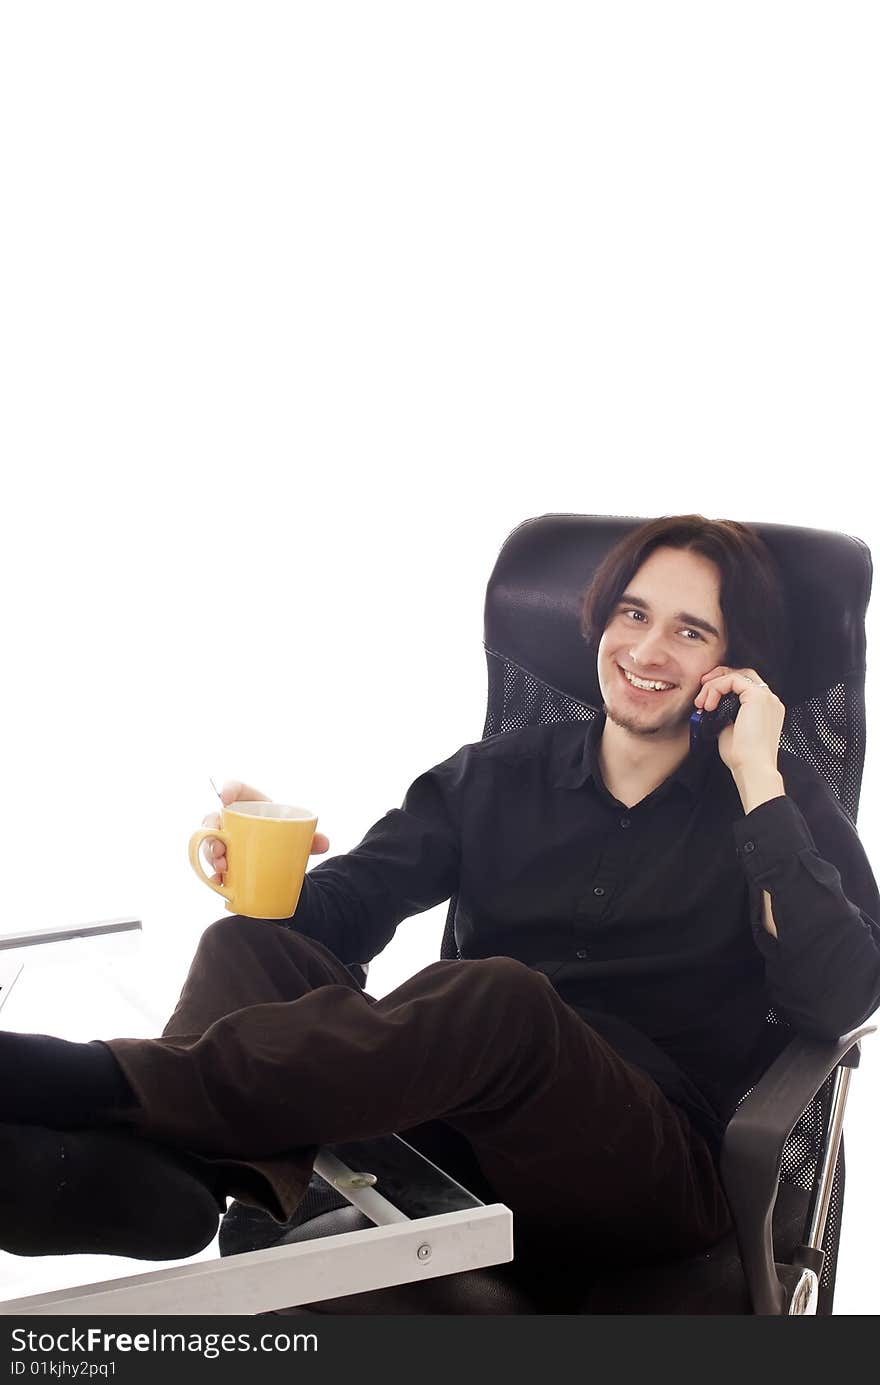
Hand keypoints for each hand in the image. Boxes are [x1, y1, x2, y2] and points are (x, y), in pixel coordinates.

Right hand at [200, 779, 330, 884]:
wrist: (281, 856)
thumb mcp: (298, 835)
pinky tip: (219, 882)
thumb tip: (325, 843)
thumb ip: (311, 838)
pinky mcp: (225, 859)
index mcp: (251, 805)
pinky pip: (212, 865)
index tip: (224, 798)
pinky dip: (214, 874)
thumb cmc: (286, 836)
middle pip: (214, 819)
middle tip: (221, 849)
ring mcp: (225, 840)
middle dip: (212, 832)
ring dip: (211, 855)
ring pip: (210, 843)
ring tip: (222, 868)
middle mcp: (233, 820)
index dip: (227, 789)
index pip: (235, 789)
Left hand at [694, 666, 784, 775]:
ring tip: (702, 702)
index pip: (745, 686)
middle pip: (744, 674)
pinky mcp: (758, 697)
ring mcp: (767, 697)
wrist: (752, 768)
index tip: (706, 695)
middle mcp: (770, 701)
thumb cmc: (743, 757)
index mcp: (766, 709)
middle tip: (702, 687)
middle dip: (719, 677)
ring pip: (737, 675)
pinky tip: (709, 704)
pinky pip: (733, 680)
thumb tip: (711, 707)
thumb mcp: (731, 730)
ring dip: (715, 685)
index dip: (724, 684)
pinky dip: (717, 688)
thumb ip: (726, 715)